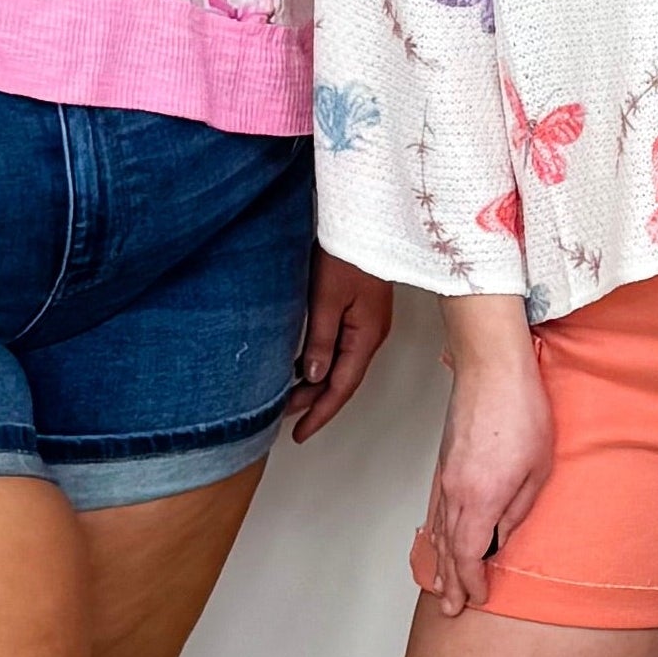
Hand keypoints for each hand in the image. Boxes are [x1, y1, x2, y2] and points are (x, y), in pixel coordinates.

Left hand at [288, 252, 393, 441]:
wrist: (368, 223)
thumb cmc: (349, 254)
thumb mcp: (326, 299)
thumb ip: (321, 340)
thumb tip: (315, 377)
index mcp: (367, 336)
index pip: (342, 387)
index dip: (320, 413)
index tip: (300, 433)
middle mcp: (372, 334)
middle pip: (343, 380)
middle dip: (316, 402)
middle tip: (285, 418)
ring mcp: (368, 324)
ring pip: (343, 365)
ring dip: (318, 384)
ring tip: (290, 398)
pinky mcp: (362, 313)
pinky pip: (343, 348)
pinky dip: (323, 363)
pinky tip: (305, 366)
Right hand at [421, 313, 550, 617]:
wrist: (491, 370)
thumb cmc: (522, 412)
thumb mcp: (538, 468)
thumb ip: (519, 508)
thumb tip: (505, 536)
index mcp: (479, 499)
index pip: (469, 555)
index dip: (472, 581)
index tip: (478, 598)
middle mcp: (454, 492)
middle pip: (448, 548)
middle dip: (451, 582)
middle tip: (450, 610)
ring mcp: (444, 476)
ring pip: (438, 530)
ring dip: (439, 562)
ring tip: (440, 586)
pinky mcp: (444, 462)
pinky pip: (435, 508)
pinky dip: (434, 532)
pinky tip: (437, 540)